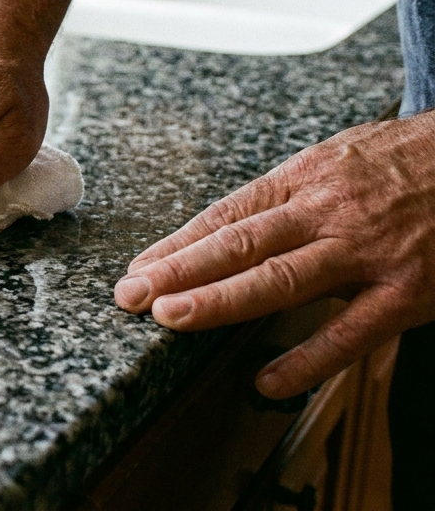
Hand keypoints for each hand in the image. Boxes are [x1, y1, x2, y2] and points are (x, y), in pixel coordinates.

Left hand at [114, 112, 434, 399]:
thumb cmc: (407, 160)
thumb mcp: (338, 158)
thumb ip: (287, 195)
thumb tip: (226, 227)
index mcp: (306, 178)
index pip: (226, 214)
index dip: (177, 244)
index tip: (137, 268)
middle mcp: (328, 212)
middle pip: (239, 244)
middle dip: (178, 271)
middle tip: (130, 294)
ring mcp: (367, 252)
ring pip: (281, 279)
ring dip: (220, 300)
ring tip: (170, 319)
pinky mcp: (407, 290)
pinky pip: (350, 332)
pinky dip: (307, 359)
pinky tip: (265, 380)